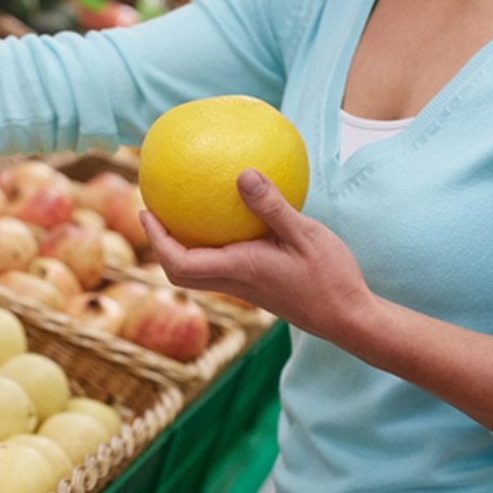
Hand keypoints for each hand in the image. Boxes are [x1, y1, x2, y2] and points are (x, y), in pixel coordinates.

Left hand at [141, 169, 374, 342]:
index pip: (180, 262)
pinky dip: (209, 249)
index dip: (157, 240)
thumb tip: (241, 174)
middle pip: (179, 273)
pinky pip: (220, 267)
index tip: (146, 212)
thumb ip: (273, 206)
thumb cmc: (331, 279)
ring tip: (180, 216)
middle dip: (160, 245)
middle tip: (152, 212)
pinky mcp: (256, 288)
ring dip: (181, 249)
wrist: (347, 319)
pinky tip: (227, 224)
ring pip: (198, 273)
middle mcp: (234, 282)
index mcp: (238, 269)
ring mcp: (245, 288)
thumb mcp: (307, 234)